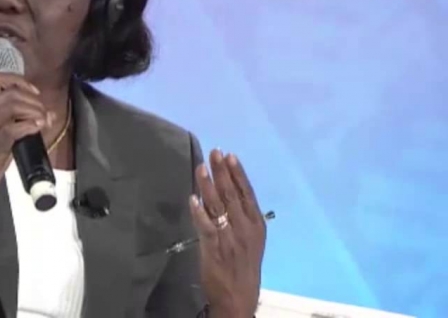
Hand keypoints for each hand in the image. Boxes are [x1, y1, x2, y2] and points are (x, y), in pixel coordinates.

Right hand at [0, 73, 53, 210]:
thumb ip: (16, 123)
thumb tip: (47, 114)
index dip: (20, 81)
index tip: (34, 94)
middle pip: (10, 92)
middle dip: (33, 100)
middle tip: (43, 113)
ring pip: (12, 104)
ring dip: (34, 110)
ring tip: (42, 121)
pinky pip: (13, 128)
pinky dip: (30, 125)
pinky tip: (37, 129)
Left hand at [189, 149, 265, 317]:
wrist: (238, 297)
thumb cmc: (243, 267)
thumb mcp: (250, 240)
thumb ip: (240, 218)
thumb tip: (225, 192)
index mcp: (256, 225)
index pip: (247, 193)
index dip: (238, 173)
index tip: (230, 156)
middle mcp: (245, 228)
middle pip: (232, 194)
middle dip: (222, 172)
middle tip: (214, 152)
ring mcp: (230, 237)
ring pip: (218, 206)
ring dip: (208, 185)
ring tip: (201, 168)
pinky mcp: (215, 248)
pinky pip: (206, 226)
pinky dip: (199, 212)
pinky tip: (193, 199)